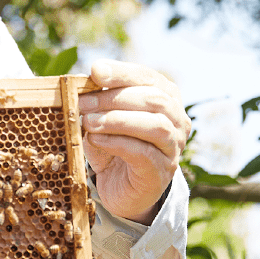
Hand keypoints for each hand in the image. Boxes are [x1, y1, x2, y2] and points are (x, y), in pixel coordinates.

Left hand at [77, 60, 188, 224]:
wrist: (120, 188)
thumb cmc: (112, 145)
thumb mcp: (102, 117)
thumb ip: (98, 100)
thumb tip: (83, 80)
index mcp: (165, 97)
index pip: (148, 77)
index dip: (122, 72)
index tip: (95, 70)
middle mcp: (177, 120)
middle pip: (154, 99)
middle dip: (114, 97)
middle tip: (83, 102)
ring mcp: (173, 147)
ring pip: (155, 126)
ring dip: (117, 120)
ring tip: (88, 122)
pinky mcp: (162, 171)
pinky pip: (144, 153)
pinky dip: (116, 143)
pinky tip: (95, 140)